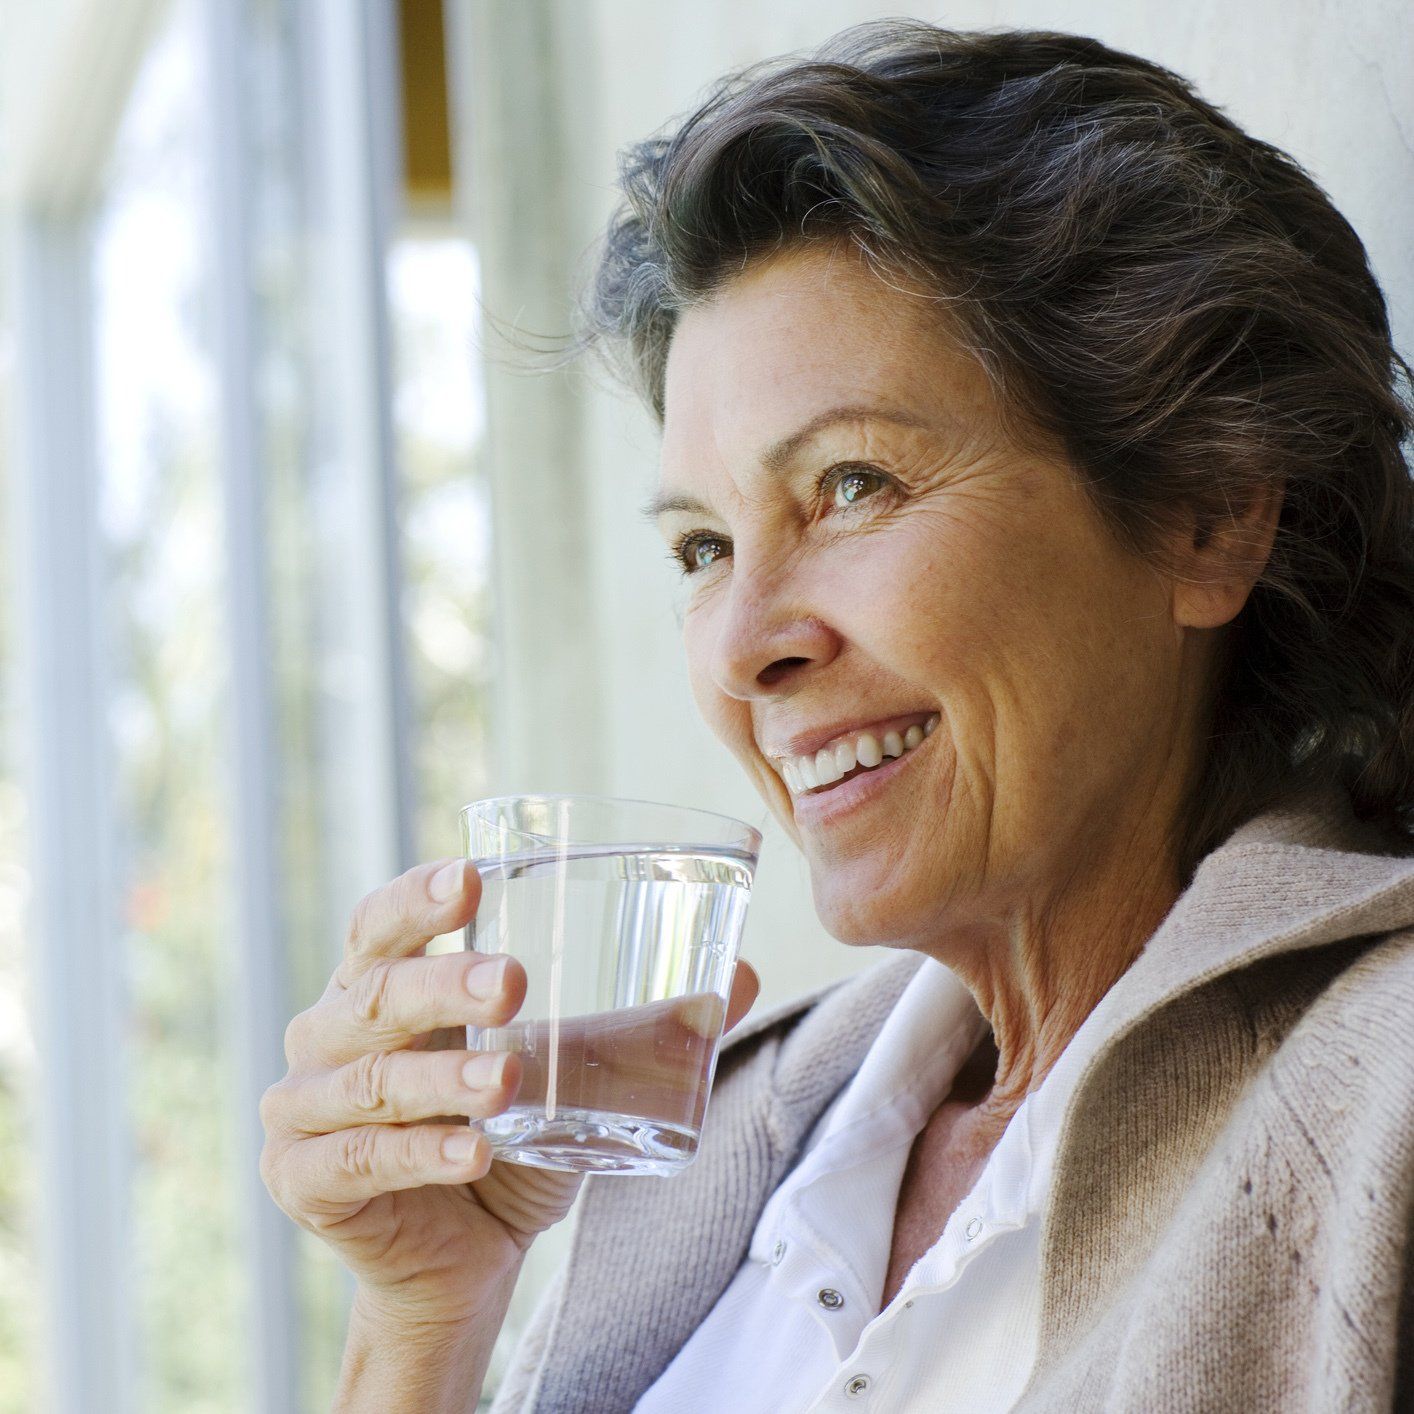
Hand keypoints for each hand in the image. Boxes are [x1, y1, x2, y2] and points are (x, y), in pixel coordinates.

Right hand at [259, 857, 759, 1329]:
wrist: (464, 1260)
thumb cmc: (510, 1142)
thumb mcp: (576, 1076)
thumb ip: (642, 1026)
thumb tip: (739, 973)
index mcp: (382, 986)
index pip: (382, 924)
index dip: (417, 897)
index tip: (471, 876)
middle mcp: (332, 1033)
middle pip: (376, 992)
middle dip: (443, 983)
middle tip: (512, 981)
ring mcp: (306, 1106)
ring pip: (374, 1081)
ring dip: (442, 1080)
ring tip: (507, 1083)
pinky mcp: (304, 1179)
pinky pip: (362, 1160)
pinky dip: (420, 1154)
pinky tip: (472, 1153)